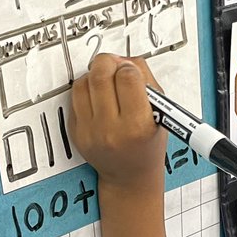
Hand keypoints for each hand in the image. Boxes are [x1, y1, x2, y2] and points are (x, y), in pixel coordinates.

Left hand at [68, 53, 167, 193]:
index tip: (132, 71)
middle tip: (115, 67)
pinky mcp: (76, 133)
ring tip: (107, 82)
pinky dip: (86, 90)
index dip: (130, 67)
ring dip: (95, 75)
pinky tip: (98, 97)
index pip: (128, 77)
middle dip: (109, 62)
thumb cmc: (148, 145)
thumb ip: (147, 81)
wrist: (130, 177)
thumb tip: (125, 60)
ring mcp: (90, 132)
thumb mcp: (161, 113)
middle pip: (100, 74)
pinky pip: (75, 97)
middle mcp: (111, 130)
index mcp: (138, 126)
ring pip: (83, 82)